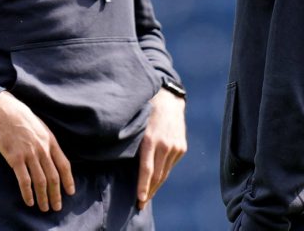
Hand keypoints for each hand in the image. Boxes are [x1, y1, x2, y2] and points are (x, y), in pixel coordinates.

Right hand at [0, 91, 74, 211]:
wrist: (6, 112)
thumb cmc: (23, 120)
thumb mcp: (42, 129)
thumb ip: (48, 144)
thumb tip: (54, 160)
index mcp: (51, 142)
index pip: (64, 165)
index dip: (68, 180)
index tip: (70, 192)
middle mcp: (43, 149)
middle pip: (53, 177)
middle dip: (56, 194)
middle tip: (57, 207)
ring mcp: (29, 154)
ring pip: (40, 181)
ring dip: (43, 197)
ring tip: (44, 208)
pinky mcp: (15, 158)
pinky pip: (24, 180)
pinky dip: (27, 192)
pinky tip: (29, 201)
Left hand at [136, 88, 186, 209]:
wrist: (169, 99)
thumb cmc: (146, 112)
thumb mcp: (137, 125)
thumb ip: (133, 143)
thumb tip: (121, 163)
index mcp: (150, 139)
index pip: (147, 169)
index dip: (143, 186)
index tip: (139, 199)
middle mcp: (165, 144)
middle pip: (157, 175)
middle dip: (149, 192)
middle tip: (141, 204)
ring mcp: (175, 146)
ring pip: (165, 173)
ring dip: (156, 186)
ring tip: (147, 197)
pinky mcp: (181, 147)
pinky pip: (170, 165)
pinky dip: (163, 174)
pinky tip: (156, 181)